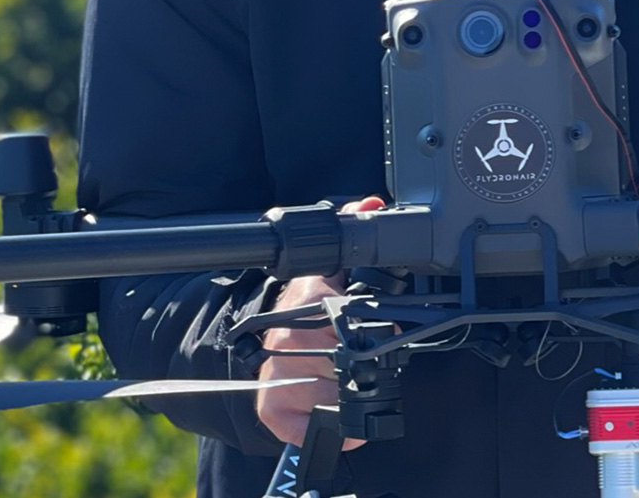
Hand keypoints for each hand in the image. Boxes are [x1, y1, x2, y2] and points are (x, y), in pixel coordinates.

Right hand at [255, 195, 385, 449]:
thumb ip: (352, 237)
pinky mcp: (273, 411)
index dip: (380, 331)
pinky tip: (339, 418)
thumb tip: (372, 204)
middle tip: (356, 361)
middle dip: (365, 366)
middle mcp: (292, 337)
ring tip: (342, 382)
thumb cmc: (301, 313)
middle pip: (354, 363)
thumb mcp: (327, 272)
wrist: (257, 346)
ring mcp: (280, 376)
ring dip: (354, 398)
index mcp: (310, 299)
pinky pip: (319, 430)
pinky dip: (340, 433)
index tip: (382, 334)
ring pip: (342, 397)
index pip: (359, 321)